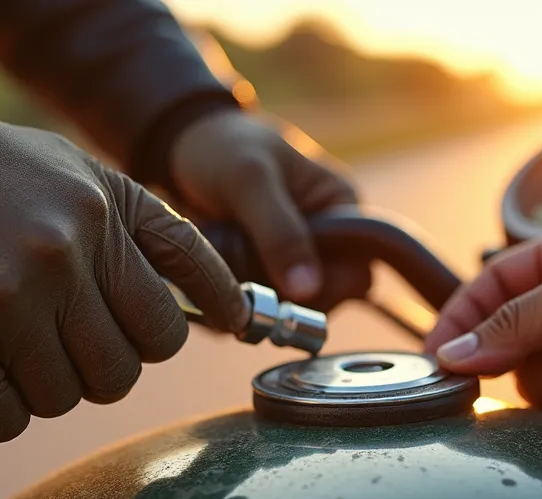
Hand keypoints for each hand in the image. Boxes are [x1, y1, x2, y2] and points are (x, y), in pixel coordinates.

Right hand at [0, 102, 248, 442]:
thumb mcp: (66, 170)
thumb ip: (132, 227)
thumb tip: (211, 300)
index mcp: (102, 208)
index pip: (188, 280)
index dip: (212, 311)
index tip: (233, 325)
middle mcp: (67, 252)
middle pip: (131, 364)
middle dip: (104, 366)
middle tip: (63, 344)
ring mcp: (12, 299)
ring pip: (72, 397)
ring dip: (42, 386)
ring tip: (6, 344)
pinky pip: (10, 418)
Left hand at [169, 109, 363, 307]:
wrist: (184, 146)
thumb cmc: (224, 147)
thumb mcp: (251, 180)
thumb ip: (280, 232)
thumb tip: (308, 290)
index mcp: (340, 208)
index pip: (357, 273)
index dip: (328, 291)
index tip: (286, 291)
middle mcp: (324, 239)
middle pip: (324, 300)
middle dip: (285, 301)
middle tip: (247, 288)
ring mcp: (291, 259)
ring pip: (288, 308)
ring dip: (257, 303)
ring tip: (224, 274)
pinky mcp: (261, 274)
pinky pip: (257, 307)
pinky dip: (235, 303)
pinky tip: (213, 281)